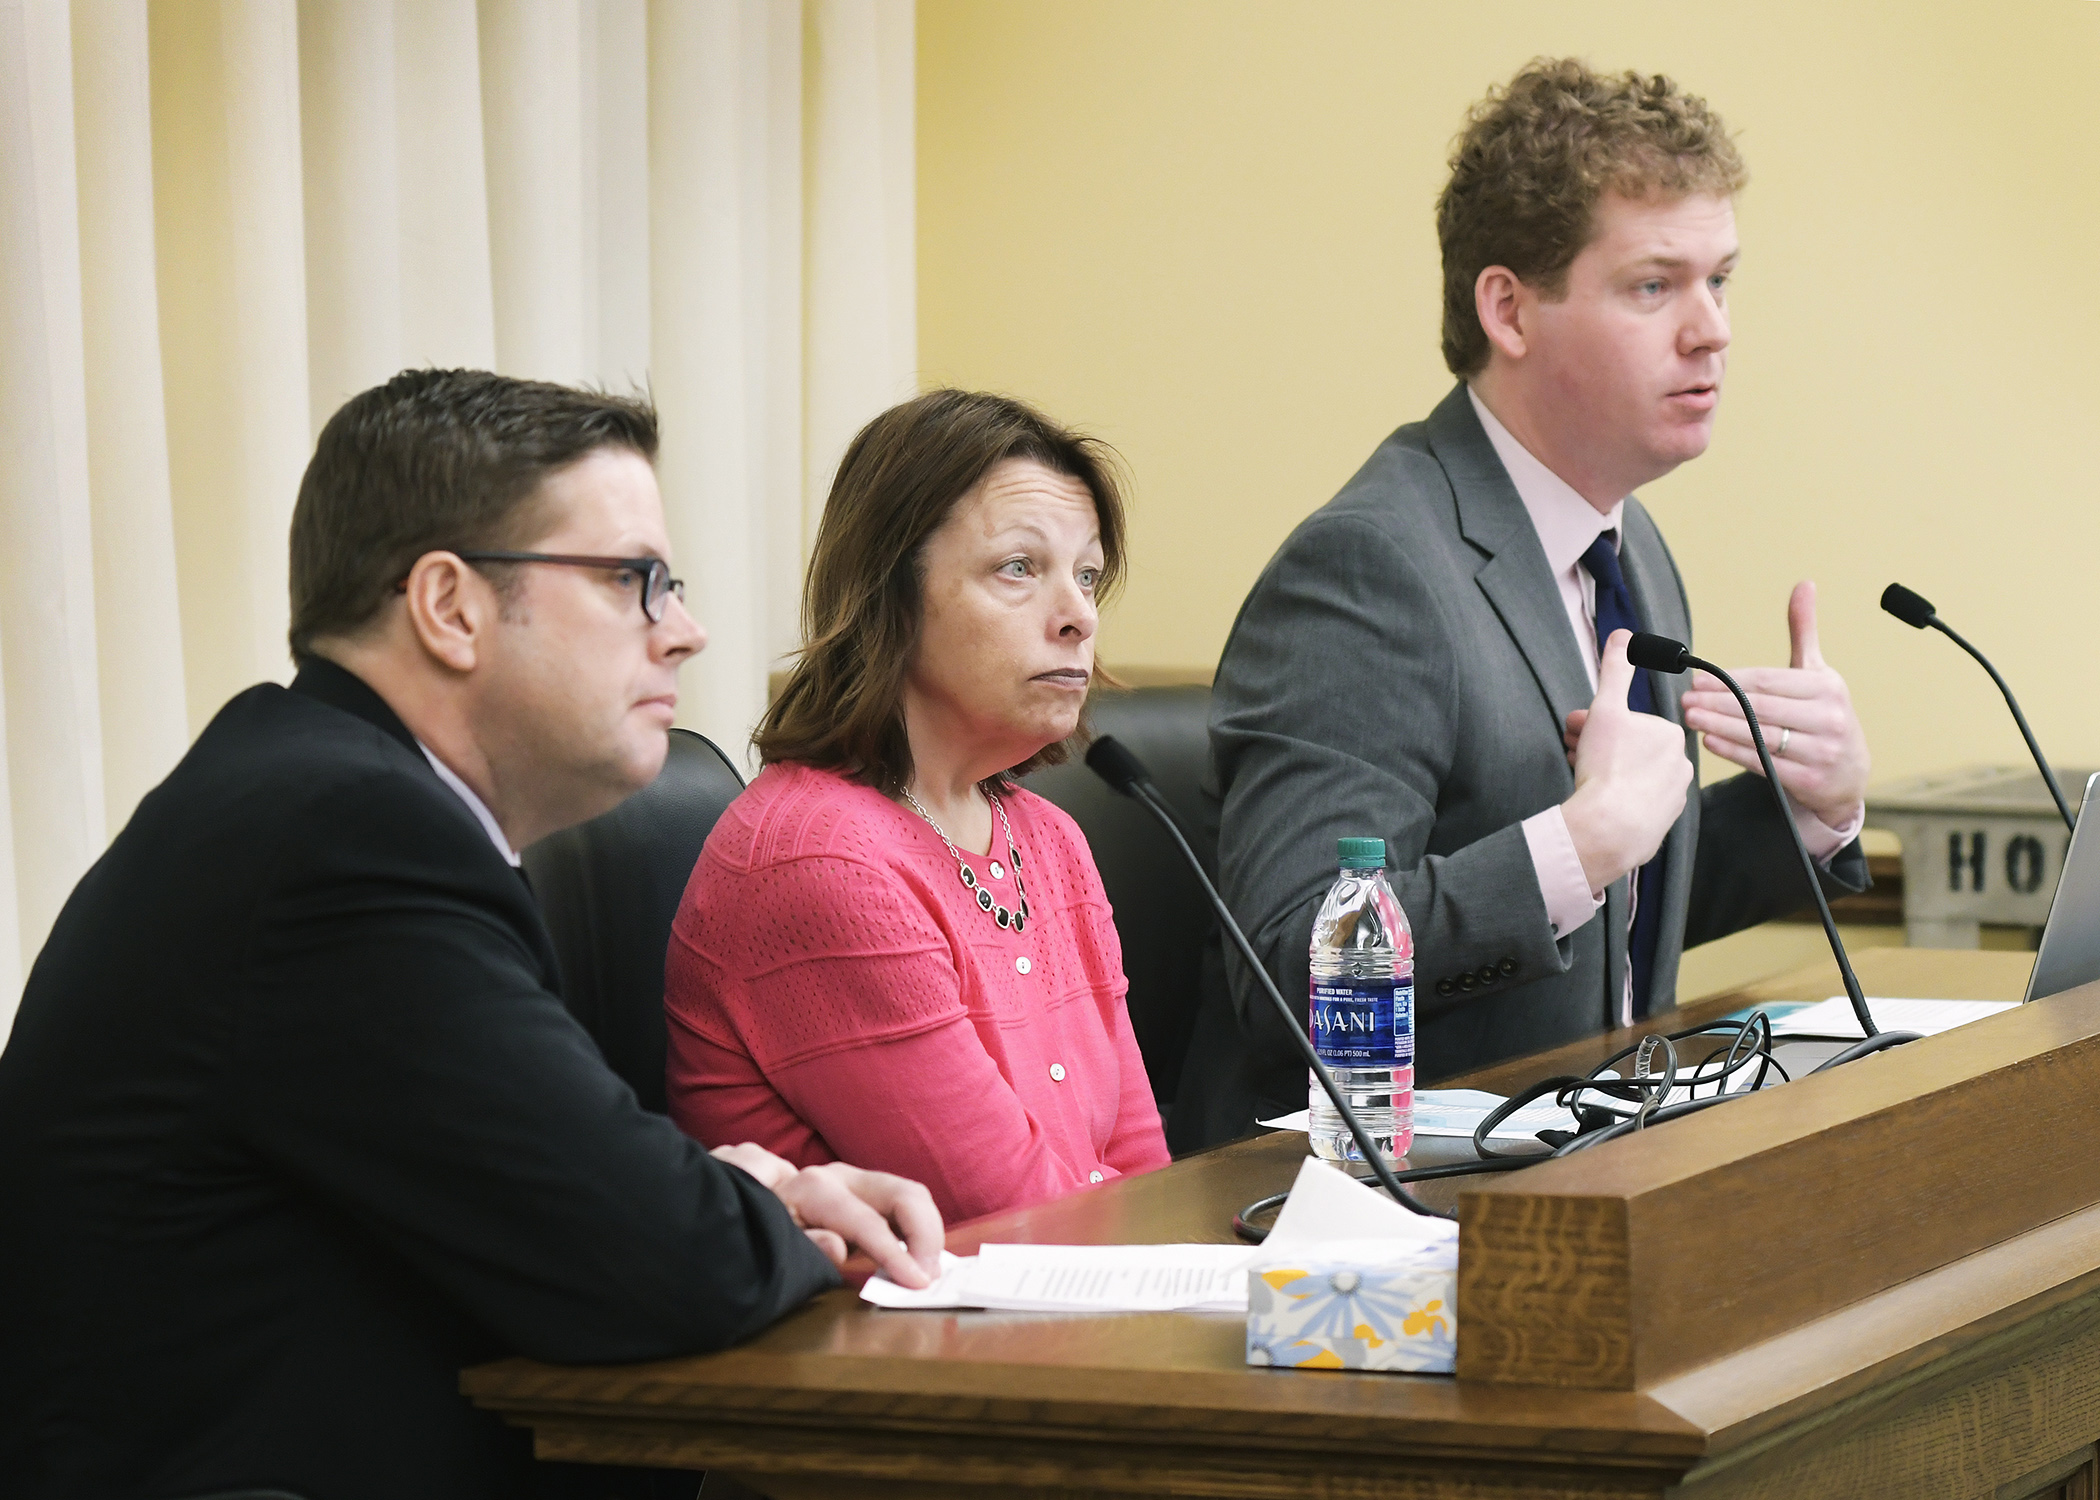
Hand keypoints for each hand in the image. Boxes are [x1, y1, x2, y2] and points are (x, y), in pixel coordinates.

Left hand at [712, 1143, 942, 1288]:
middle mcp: (839, 1177)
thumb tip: (839, 1247)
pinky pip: (902, 1202)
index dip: (895, 1255)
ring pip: (909, 1194)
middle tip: (929, 1276)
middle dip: (926, 1233)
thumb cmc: (748, 1233)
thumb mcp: (769, 1245)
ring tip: (926, 1270)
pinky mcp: (859, 1190)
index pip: (868, 1222)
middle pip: (904, 1193)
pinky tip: (915, 1257)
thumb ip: (804, 1247)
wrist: (729, 1210)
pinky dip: (918, 1227)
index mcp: (816, 1189)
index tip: (916, 1285)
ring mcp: (852, 1180)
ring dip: (927, 1231)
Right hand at [1560, 630, 1693, 891]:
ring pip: (1632, 776)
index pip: (1629, 721)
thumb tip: (1624, 637)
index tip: (1578, 728)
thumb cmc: (1608, 768)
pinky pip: (1635, 804)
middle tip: (1574, 750)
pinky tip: (1597, 802)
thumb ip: (1615, 671)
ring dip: (1605, 771)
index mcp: (1670, 734)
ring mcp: (1671, 797)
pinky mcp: (1660, 824)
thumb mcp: (1605, 709)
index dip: (1597, 721)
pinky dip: (1616, 800)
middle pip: (1631, 748)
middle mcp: (1679, 765)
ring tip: (1582, 778)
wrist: (1609, 829)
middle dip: (1599, 745)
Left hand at [1678, 582, 1868, 829]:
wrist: (1850, 774)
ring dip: (1719, 726)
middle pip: (1761, 707)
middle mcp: (1828, 718)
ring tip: (1690, 717)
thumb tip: (1803, 584)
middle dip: (1718, 702)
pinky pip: (1763, 763)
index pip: (1769, 681)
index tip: (1697, 679)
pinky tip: (1709, 740)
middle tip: (1685, 698)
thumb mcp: (1818, 674)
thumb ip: (1804, 632)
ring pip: (1760, 735)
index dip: (1729, 680)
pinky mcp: (1809, 779)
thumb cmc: (1823, 716)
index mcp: (1827, 687)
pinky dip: (1733, 751)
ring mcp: (1821, 751)